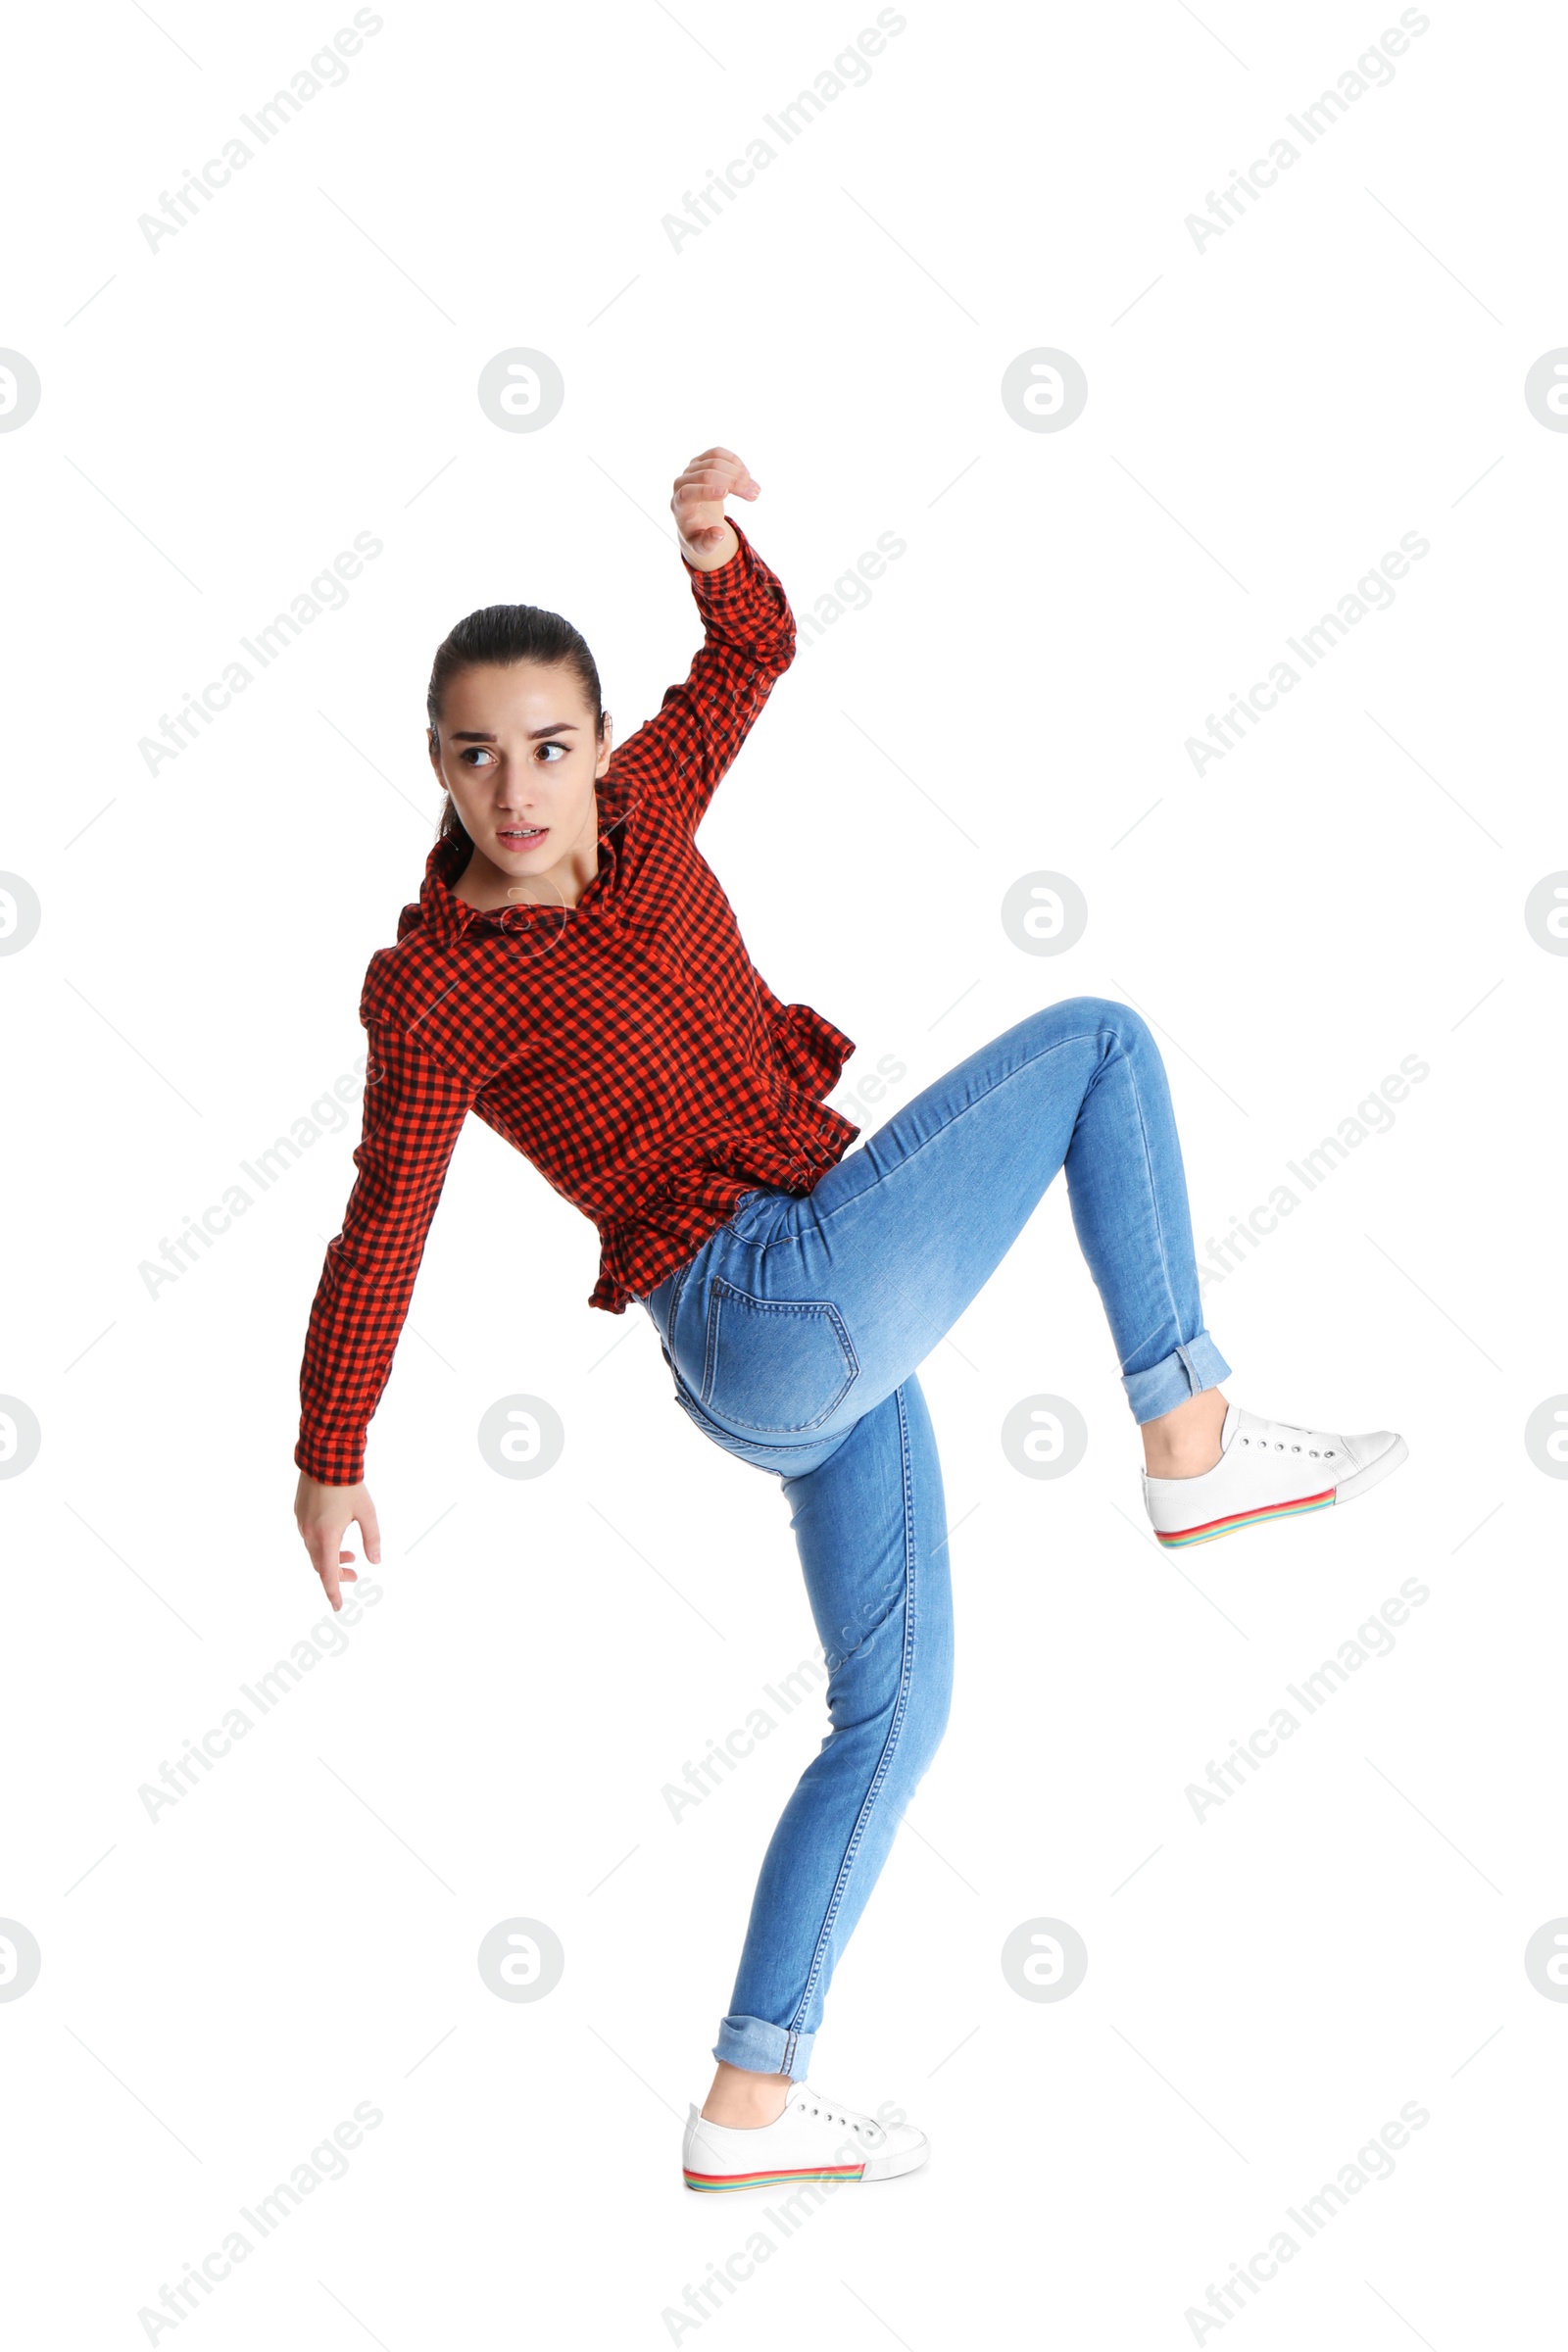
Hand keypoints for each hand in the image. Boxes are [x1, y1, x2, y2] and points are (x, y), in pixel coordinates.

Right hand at [294, 1471, 379, 1611]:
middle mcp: (310, 1533)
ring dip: (331, 1558)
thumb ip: (372, 1538)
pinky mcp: (299, 1513)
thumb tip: (375, 1561)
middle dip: (337, 1575)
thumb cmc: (348, 1485)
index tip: (338, 1607)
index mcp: (326, 1536)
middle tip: (354, 1575)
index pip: (328, 1574)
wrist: (324, 1457)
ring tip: (351, 1554)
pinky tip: (337, 1535)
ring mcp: (302, 1523)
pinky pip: (309, 1537)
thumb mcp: (367, 1513)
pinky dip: (323, 1544)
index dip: (334, 1593)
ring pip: (314, 1551)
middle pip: (321, 1565)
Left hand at [671, 446, 758, 571]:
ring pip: (715, 461)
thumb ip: (708, 544)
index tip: (726, 494)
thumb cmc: (699, 534)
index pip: (688, 493)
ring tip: (756, 490)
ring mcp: (691, 469)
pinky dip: (735, 462)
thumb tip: (718, 533)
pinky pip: (718, 453)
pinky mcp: (701, 460)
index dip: (705, 491)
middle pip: (706, 474)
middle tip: (755, 494)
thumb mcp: (702, 547)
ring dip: (739, 473)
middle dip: (733, 483)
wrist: (696, 518)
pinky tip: (746, 475)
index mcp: (679, 505)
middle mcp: (681, 483)